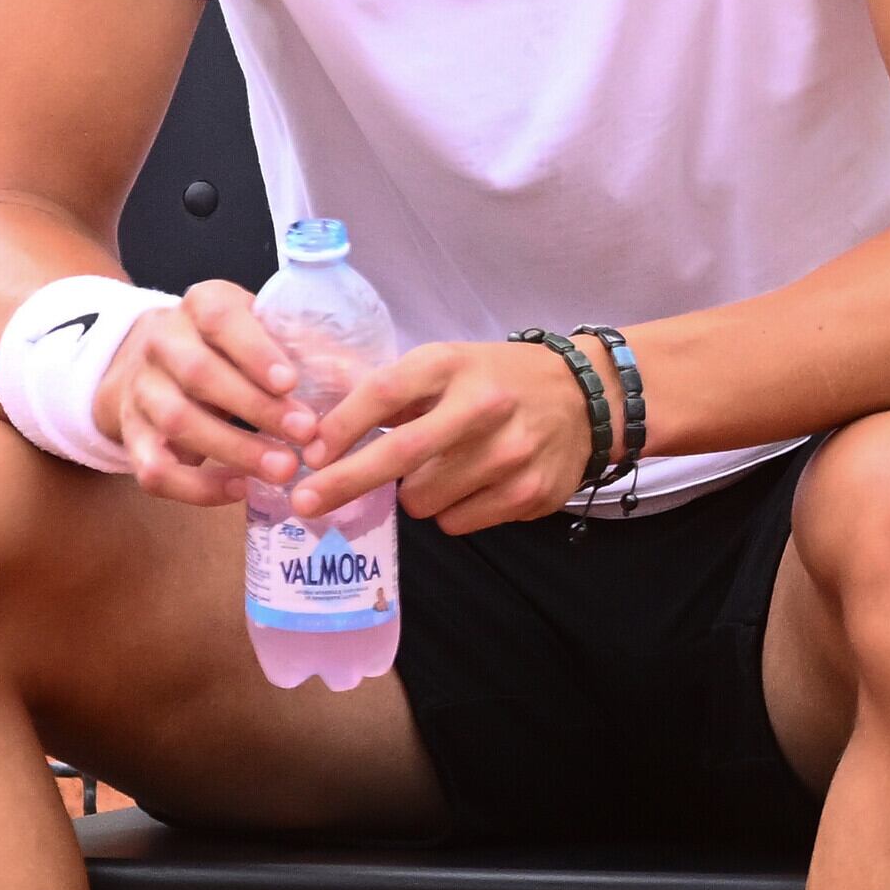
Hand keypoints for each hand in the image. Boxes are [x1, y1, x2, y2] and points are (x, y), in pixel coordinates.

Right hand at [96, 281, 317, 508]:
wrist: (154, 362)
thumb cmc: (231, 347)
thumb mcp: (262, 329)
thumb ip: (303, 348)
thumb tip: (358, 380)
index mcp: (201, 304)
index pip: (221, 319)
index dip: (255, 351)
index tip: (292, 382)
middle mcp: (162, 342)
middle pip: (199, 374)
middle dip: (256, 409)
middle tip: (305, 435)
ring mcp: (141, 390)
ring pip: (178, 421)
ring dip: (234, 450)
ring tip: (283, 470)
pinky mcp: (132, 436)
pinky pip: (155, 469)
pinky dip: (196, 487)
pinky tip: (239, 489)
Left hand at [292, 336, 599, 532]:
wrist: (583, 397)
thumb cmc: (496, 381)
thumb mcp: (446, 366)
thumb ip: (391, 395)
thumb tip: (322, 436)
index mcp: (453, 366)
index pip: (385, 393)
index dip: (342, 428)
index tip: (309, 456)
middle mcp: (484, 407)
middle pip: (400, 456)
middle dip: (344, 483)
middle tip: (306, 505)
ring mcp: (511, 454)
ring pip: (424, 501)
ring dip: (415, 495)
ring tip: (441, 472)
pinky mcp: (529, 493)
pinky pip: (457, 523)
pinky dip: (451, 512)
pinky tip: (473, 486)